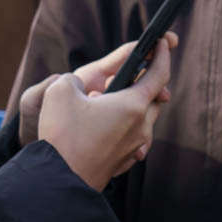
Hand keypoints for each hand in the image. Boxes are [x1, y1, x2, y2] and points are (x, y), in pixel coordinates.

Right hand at [38, 37, 173, 189]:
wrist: (60, 178)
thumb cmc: (63, 135)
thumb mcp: (59, 90)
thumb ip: (72, 79)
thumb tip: (77, 87)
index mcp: (133, 105)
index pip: (158, 75)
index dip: (161, 56)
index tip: (162, 44)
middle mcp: (140, 126)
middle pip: (154, 98)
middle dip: (145, 84)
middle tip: (127, 76)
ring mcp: (134, 147)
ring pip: (143, 120)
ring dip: (132, 108)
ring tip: (105, 105)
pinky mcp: (124, 162)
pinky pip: (132, 139)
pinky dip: (124, 128)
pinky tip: (104, 129)